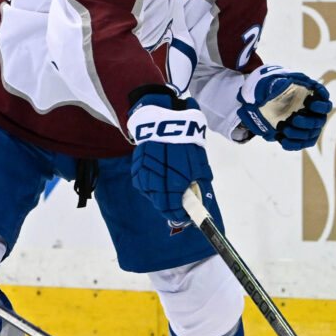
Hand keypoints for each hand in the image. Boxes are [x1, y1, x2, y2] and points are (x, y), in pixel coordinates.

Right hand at [128, 91, 213, 225]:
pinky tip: (158, 178)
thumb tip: (197, 201)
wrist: (165, 120)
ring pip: (151, 196)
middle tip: (179, 206)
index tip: (187, 215)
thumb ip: (197, 185)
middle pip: (161, 206)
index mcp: (174, 184)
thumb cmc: (186, 142)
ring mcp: (143, 177)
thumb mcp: (199, 165)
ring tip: (169, 190)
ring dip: (160, 196)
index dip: (181, 215)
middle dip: (171, 208)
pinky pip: (143, 185)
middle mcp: (156, 184)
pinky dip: (151, 185)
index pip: (174, 210)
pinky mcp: (135, 170)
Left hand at [236, 66, 331, 150]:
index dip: (321, 106)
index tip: (309, 103)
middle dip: (306, 122)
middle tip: (294, 119)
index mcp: (316, 102)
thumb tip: (279, 85)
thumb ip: (280, 84)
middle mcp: (317, 116)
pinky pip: (301, 144)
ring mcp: (311, 129)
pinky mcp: (303, 139)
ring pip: (309, 135)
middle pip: (318, 122)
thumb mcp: (278, 85)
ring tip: (283, 129)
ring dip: (297, 134)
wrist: (272, 105)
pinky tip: (281, 139)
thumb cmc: (280, 92)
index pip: (326, 106)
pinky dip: (292, 144)